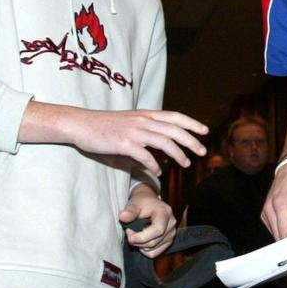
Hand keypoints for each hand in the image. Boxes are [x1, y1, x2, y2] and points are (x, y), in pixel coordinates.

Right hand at [20, 102, 207, 175]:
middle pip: (174, 129)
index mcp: (145, 114)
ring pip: (164, 141)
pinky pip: (144, 156)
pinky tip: (158, 173)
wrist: (81, 124)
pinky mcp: (123, 143)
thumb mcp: (129, 122)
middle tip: (202, 152)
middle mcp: (142, 120)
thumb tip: (161, 141)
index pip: (175, 116)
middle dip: (191, 140)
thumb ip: (146, 129)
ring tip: (186, 164)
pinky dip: (154, 165)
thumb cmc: (104, 125)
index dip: (191, 123)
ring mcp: (133, 131)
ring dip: (178, 153)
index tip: (205, 130)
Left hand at [120, 190, 175, 258]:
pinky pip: (154, 253)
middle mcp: (171, 224)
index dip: (142, 236)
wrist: (149, 203)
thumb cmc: (142, 202)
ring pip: (152, 249)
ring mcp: (171, 234)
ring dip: (140, 245)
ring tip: (135, 234)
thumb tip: (123, 217)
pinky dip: (145, 250)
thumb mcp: (135, 203)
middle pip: (153, 242)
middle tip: (128, 232)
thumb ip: (130, 211)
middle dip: (137, 241)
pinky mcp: (168, 241)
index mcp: (165, 213)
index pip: (157, 230)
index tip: (129, 232)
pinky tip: (142, 240)